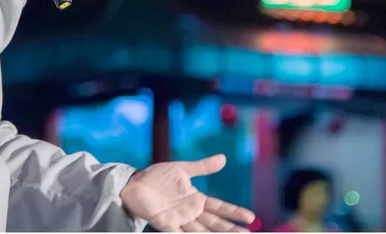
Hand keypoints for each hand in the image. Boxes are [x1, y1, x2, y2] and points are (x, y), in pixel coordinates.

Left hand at [119, 154, 254, 231]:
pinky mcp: (165, 223)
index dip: (234, 212)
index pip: (220, 207)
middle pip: (215, 223)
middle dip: (231, 230)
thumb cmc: (156, 176)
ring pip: (202, 232)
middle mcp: (190, 211)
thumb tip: (223, 158)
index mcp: (196, 198)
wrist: (133, 183)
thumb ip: (203, 167)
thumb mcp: (182, 169)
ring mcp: (179, 219)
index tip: (251, 218)